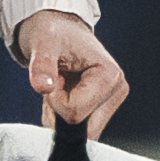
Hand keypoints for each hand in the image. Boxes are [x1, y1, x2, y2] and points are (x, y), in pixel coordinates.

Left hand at [16, 9, 129, 140]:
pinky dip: (63, 116)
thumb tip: (43, 87)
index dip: (55, 101)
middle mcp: (117, 90)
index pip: (76, 113)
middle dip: (60, 112)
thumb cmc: (53, 32)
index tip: (53, 78)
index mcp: (109, 75)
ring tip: (61, 84)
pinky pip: (80, 129)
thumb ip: (42, 66)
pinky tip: (64, 92)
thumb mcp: (43, 43)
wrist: (56, 28)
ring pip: (81, 132)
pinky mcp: (104, 107)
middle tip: (57, 82)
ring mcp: (112, 100)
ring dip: (60, 114)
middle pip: (84, 129)